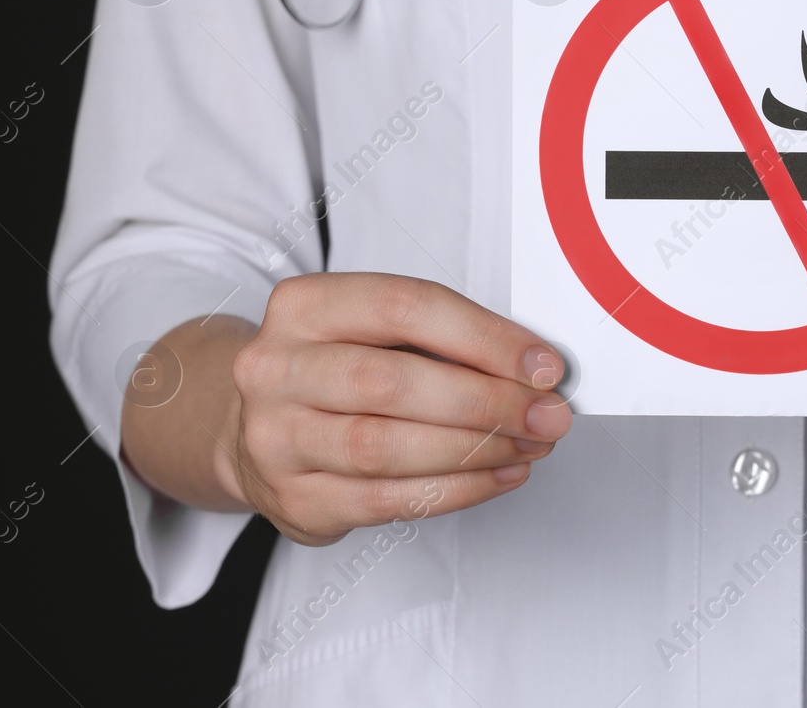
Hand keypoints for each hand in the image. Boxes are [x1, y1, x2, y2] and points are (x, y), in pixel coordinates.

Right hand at [224, 272, 570, 544]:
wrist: (259, 425)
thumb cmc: (338, 369)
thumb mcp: (374, 330)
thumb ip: (445, 339)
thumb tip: (535, 371)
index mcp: (304, 307)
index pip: (405, 308)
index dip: (485, 338)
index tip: (543, 365)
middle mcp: (277, 369)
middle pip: (392, 382)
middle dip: (486, 402)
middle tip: (546, 415)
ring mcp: (277, 438)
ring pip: (386, 448)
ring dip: (475, 451)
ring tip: (529, 446)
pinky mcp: (295, 498)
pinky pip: (386, 500)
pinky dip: (457, 490)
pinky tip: (499, 475)